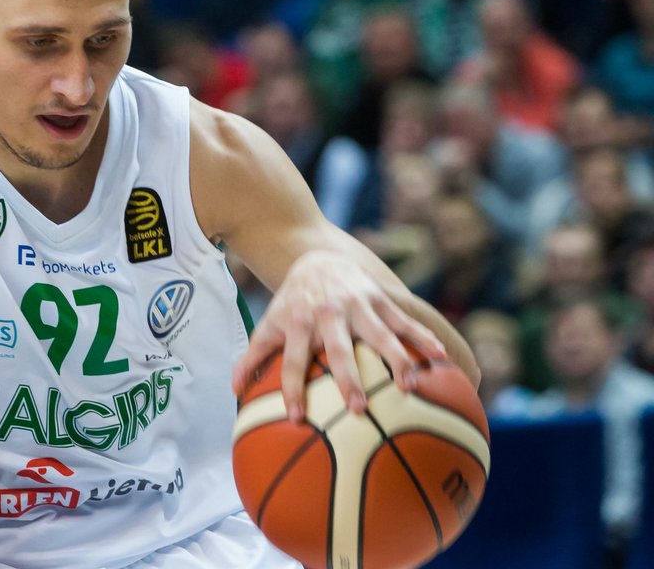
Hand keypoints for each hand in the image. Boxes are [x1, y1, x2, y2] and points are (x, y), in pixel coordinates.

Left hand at [231, 249, 446, 421]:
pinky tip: (441, 358)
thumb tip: (235, 392)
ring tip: (408, 387)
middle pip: (338, 350)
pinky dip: (422, 338)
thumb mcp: (270, 323)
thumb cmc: (292, 302)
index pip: (291, 361)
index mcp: (299, 323)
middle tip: (357, 408)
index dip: (292, 389)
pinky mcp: (380, 300)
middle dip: (347, 378)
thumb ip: (253, 356)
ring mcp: (357, 305)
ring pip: (379, 335)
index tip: (297, 420)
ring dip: (395, 359)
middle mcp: (328, 314)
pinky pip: (404, 321)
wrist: (316, 256)